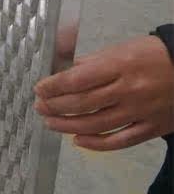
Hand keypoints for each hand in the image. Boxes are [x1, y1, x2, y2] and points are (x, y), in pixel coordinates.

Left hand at [34, 35, 173, 150]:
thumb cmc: (153, 55)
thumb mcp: (122, 49)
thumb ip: (93, 62)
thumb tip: (64, 72)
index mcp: (120, 66)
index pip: (78, 80)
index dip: (54, 87)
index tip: (39, 89)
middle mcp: (129, 90)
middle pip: (83, 104)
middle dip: (55, 107)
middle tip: (40, 107)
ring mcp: (141, 112)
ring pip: (96, 125)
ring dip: (67, 126)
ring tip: (50, 123)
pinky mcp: (152, 128)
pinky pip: (119, 141)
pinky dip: (96, 144)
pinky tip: (78, 141)